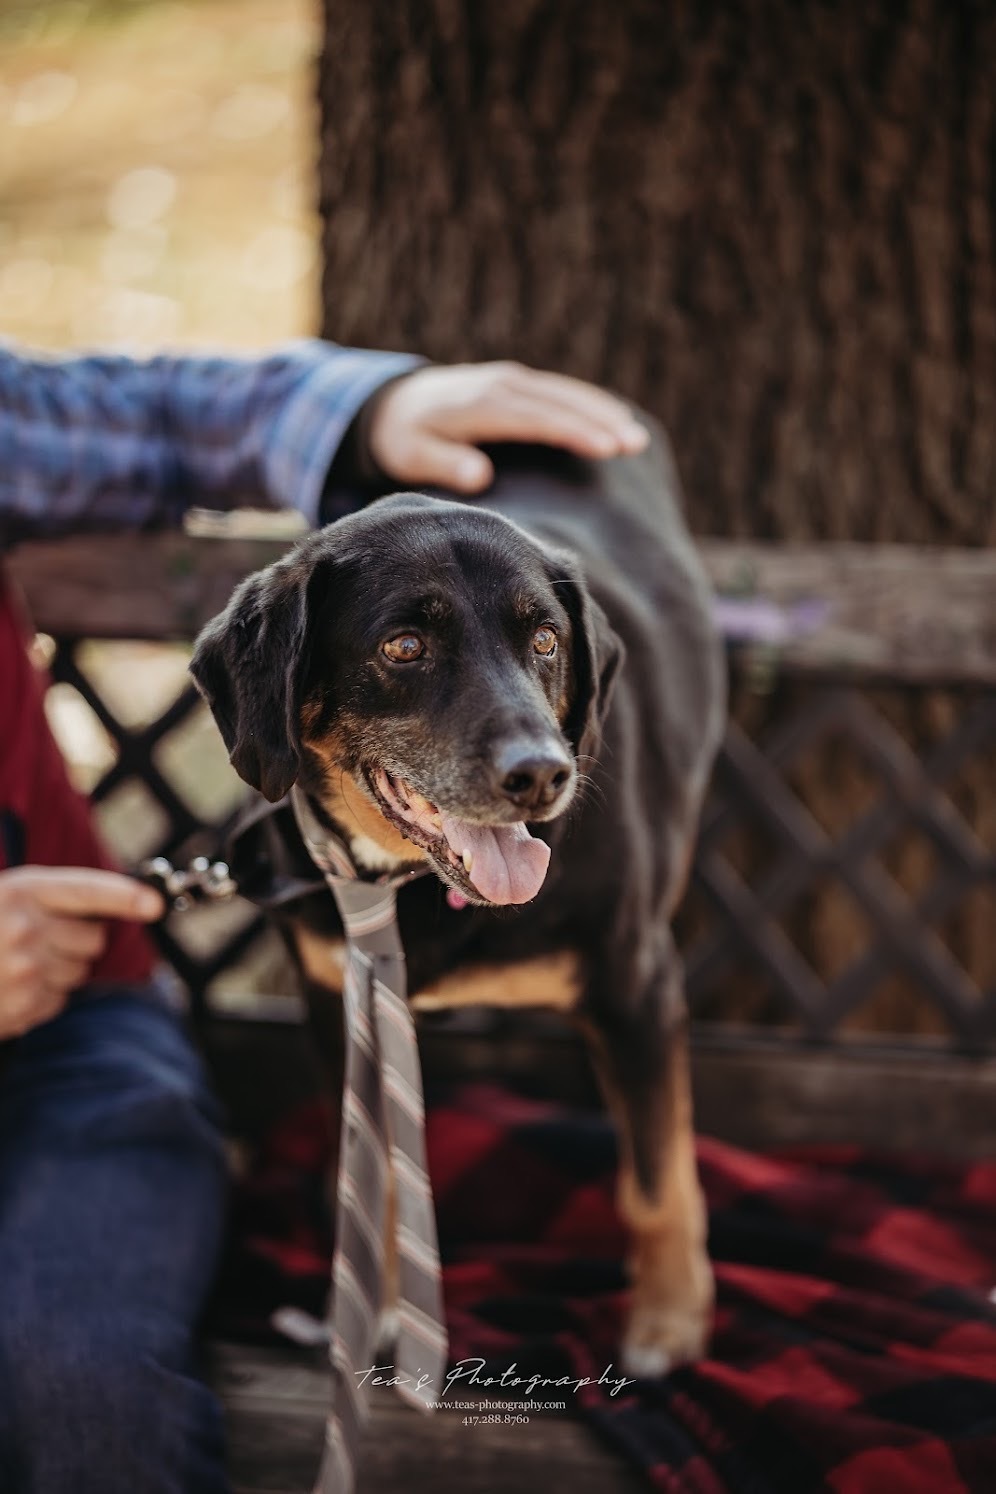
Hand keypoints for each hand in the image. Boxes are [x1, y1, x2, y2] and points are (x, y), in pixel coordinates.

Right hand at [0, 866, 163, 1038]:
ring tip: (16, 966)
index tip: (154, 905)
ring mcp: (23, 968)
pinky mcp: (21, 1005)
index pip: (86, 889)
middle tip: (37, 941)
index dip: (126, 896)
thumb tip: (109, 918)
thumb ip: (49, 902)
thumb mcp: (6, 900)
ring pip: (79, 972)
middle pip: (93, 938)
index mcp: (21, 890)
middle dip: (75, 941)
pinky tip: (10, 989)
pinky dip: (41, 998)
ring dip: (58, 972)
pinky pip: (58, 1001)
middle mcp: (24, 926)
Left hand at [368, 361, 649, 492]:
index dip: (572, 431)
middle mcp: (500, 385)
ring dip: (603, 411)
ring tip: (636, 438)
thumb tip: (479, 475)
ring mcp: (511, 379)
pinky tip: (615, 418)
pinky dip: (589, 403)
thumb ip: (444, 464)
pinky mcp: (517, 382)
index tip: (605, 448)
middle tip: (635, 445)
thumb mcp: (412, 457)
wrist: (393, 403)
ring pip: (565, 392)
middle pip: (559, 402)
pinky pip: (559, 390)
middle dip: (600, 421)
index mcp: (480, 405)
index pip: (536, 417)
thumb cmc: (404, 439)